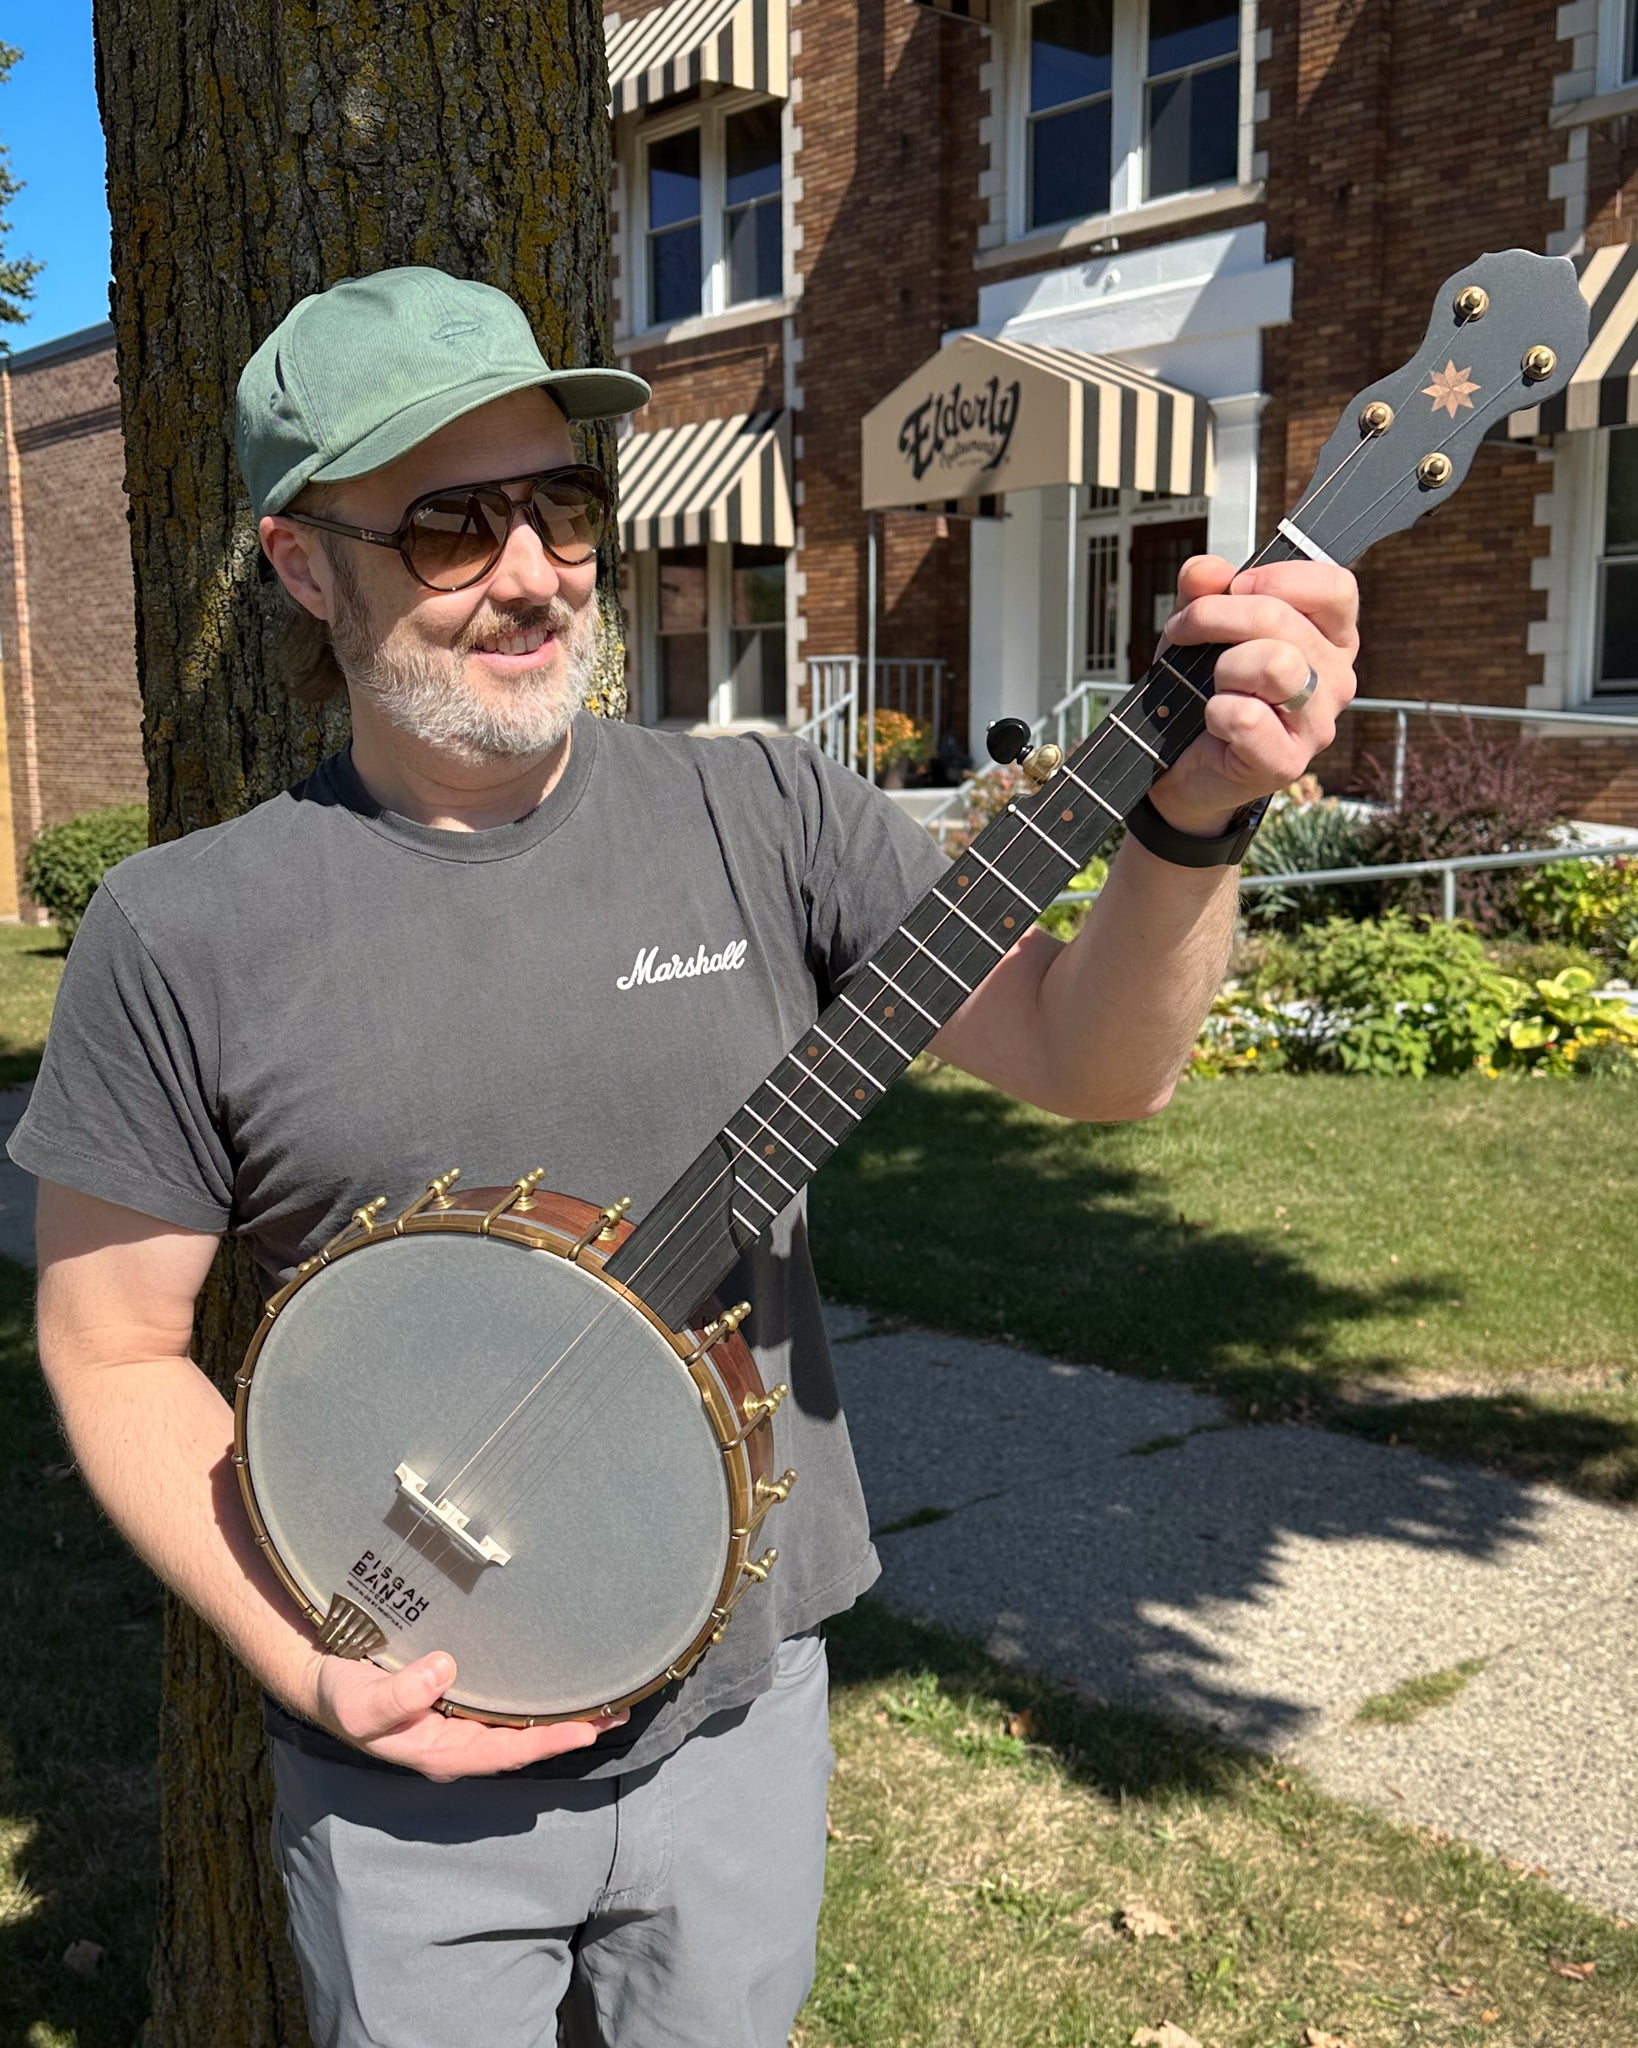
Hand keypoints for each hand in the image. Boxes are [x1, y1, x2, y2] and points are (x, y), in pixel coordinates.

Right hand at [312, 1650, 627, 1781]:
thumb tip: (446, 1669)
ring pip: (519, 1723)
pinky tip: (561, 1681)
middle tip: (620, 1709)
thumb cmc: (341, 1695)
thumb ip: (397, 1695)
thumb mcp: (358, 1703)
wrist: (323, 1679)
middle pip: (523, 1741)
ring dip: (562, 1713)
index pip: (504, 1752)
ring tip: (608, 1697)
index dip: (546, 1743)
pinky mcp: (457, 1698)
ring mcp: (458, 1721)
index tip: (587, 1729)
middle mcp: (456, 1740)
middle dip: (571, 1729)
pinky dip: (538, 1696)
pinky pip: (506, 1703)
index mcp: (439, 1751)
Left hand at [1144, 554, 1358, 836]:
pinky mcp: (1288, 762)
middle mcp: (1335, 679)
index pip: (1335, 587)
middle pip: (1283, 619)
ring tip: (1211, 683)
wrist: (1180, 767)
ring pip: (1274, 664)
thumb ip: (1203, 592)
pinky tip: (1214, 722)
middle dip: (1215, 616)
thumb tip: (1208, 570)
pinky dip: (1216, 712)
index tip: (1234, 588)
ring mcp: (1318, 724)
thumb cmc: (1200, 692)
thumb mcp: (1198, 630)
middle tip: (1182, 631)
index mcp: (1330, 638)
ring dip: (1223, 667)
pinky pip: (1248, 716)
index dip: (1278, 578)